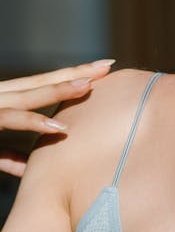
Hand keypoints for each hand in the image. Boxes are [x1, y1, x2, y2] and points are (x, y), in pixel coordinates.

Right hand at [0, 59, 114, 175]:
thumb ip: (11, 156)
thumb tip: (32, 166)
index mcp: (5, 100)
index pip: (41, 84)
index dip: (70, 76)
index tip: (101, 68)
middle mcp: (0, 97)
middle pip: (41, 82)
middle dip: (75, 73)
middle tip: (107, 65)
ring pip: (28, 96)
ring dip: (58, 90)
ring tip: (88, 86)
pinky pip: (9, 119)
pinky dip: (33, 122)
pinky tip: (59, 127)